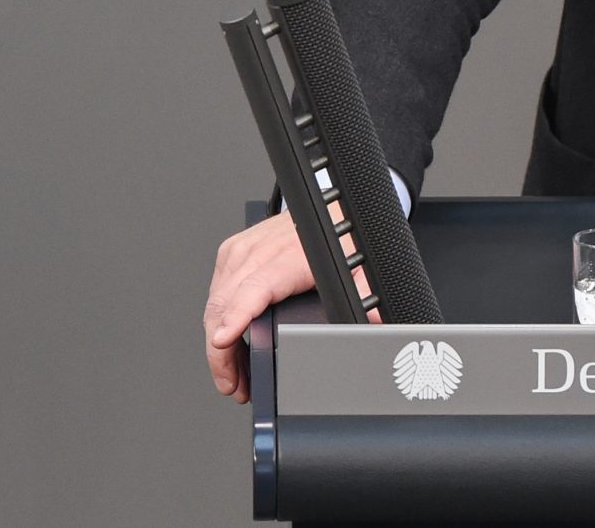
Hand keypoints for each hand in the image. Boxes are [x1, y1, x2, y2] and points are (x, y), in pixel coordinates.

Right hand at [203, 210, 377, 402]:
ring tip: (233, 373)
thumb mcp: (357, 270)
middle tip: (235, 385)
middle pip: (226, 304)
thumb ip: (367, 298)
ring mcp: (244, 249)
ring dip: (218, 342)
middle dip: (223, 353)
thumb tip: (378, 324)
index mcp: (291, 256)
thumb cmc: (340, 237)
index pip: (255, 288)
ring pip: (216, 301)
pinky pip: (217, 289)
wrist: (331, 209)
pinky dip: (219, 319)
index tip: (223, 340)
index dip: (237, 317)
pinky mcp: (234, 250)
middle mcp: (260, 250)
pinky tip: (230, 340)